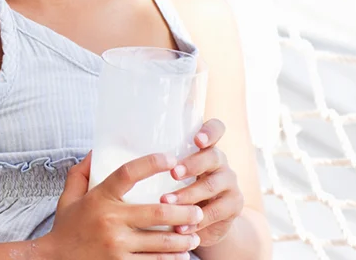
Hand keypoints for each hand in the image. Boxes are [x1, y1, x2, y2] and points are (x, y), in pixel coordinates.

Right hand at [40, 151, 203, 258]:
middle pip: (158, 213)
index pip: (127, 173)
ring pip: (162, 242)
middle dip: (184, 212)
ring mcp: (117, 246)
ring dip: (184, 239)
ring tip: (194, 235)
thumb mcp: (69, 197)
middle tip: (197, 210)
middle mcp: (110, 221)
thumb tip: (96, 151)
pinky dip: (171, 259)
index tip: (170, 159)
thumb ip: (81, 173)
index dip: (151, 163)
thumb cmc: (66, 228)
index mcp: (99, 199)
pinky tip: (181, 255)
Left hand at [162, 119, 243, 247]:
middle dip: (192, 164)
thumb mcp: (174, 174)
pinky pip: (216, 212)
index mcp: (206, 149)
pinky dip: (196, 220)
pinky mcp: (234, 206)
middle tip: (173, 173)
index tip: (197, 139)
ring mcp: (230, 184)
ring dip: (188, 194)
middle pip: (214, 156)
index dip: (210, 131)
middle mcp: (221, 163)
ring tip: (166, 202)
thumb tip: (121, 151)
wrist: (206, 223)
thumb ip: (161, 162)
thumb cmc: (180, 190)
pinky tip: (180, 227)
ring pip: (212, 185)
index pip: (217, 129)